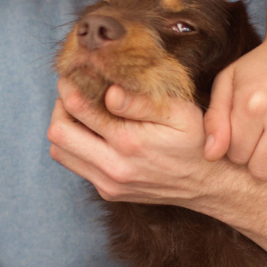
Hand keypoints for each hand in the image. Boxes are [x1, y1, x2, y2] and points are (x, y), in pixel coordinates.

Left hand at [47, 80, 234, 208]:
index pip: (78, 110)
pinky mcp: (108, 192)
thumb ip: (141, 102)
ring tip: (80, 112)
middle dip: (59, 108)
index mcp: (129, 142)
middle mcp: (113, 167)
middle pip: (58, 134)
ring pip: (60, 153)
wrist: (207, 185)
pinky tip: (93, 132)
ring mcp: (108, 184)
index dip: (69, 87)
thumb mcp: (179, 113)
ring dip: (64, 128)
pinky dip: (75, 146)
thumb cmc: (195, 142)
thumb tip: (108, 92)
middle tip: (72, 93)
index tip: (71, 75)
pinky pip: (76, 166)